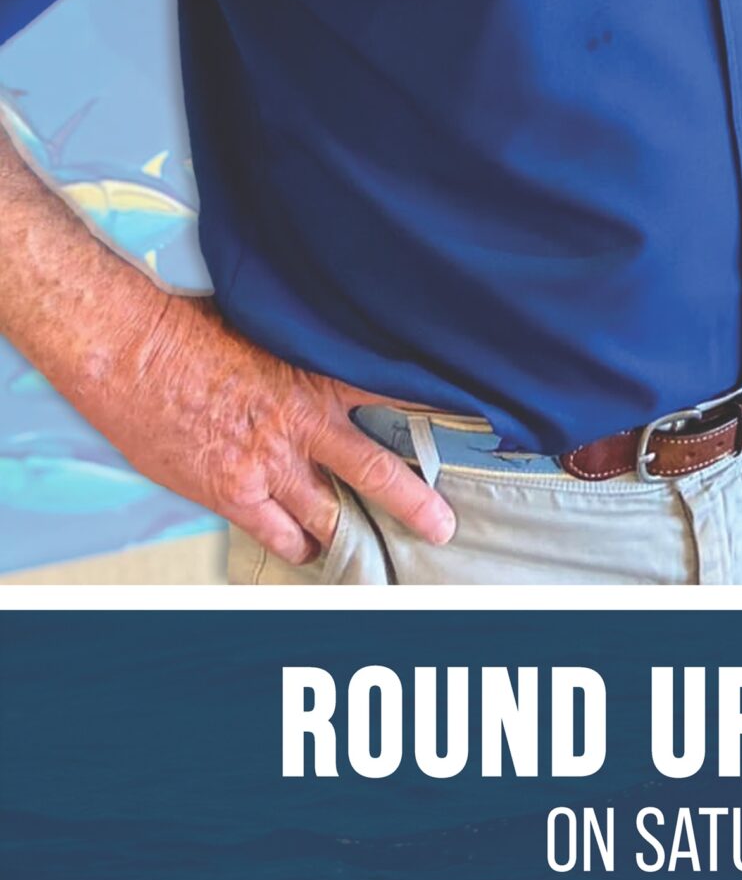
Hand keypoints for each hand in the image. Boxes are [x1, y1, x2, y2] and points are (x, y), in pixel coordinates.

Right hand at [101, 292, 455, 564]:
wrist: (129, 351)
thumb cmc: (191, 329)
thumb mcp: (271, 324)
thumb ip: (311, 344)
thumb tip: (340, 336)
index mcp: (319, 377)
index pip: (396, 395)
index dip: (437, 412)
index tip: (475, 425)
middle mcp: (302, 428)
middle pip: (375, 475)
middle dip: (413, 504)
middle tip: (441, 527)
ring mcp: (267, 466)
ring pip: (327, 516)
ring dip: (349, 534)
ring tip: (370, 550)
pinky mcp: (232, 494)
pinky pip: (278, 536)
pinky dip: (298, 548)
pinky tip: (311, 555)